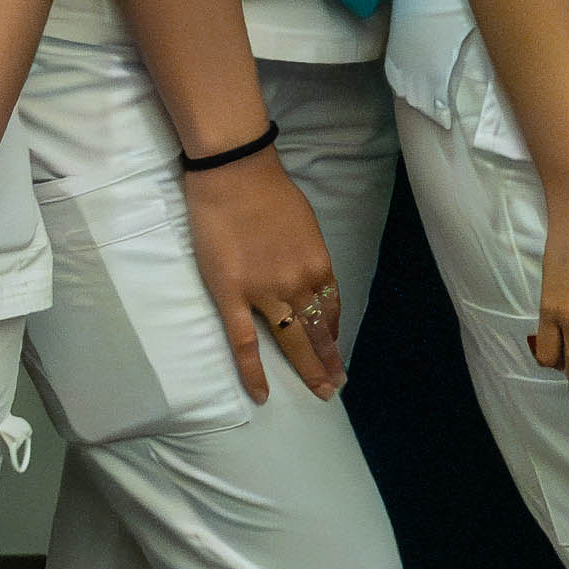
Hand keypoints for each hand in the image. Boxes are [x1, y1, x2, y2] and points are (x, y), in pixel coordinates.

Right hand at [182, 145, 347, 400]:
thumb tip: (303, 274)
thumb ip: (305, 255)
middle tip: (335, 384)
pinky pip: (244, 343)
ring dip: (308, 368)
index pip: (330, 307)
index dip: (332, 330)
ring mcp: (266, 293)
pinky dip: (254, 372)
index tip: (333, 346)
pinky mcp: (232, 296)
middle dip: (329, 360)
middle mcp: (299, 284)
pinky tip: (262, 394)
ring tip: (318, 390)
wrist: (234, 174)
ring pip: (292, 341)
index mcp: (318, 265)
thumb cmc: (268, 191)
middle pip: (318, 331)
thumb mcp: (304, 224)